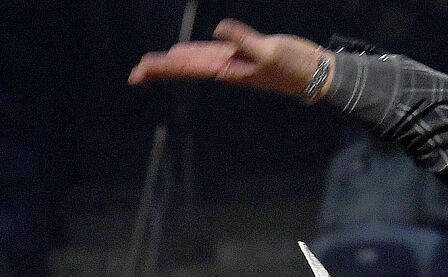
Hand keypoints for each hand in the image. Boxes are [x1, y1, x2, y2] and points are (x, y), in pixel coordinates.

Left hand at [128, 19, 324, 98]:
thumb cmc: (294, 65)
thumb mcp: (269, 50)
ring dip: (171, 63)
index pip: (187, 67)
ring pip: (194, 61)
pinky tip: (179, 52)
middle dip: (160, 69)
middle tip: (133, 75)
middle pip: (185, 67)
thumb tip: (217, 30)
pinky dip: (191, 53)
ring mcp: (232, 62)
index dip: (163, 67)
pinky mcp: (240, 54)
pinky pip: (208, 53)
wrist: (313, 73)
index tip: (140, 72)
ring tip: (149, 65)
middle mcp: (225, 67)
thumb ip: (243, 40)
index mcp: (227, 69)